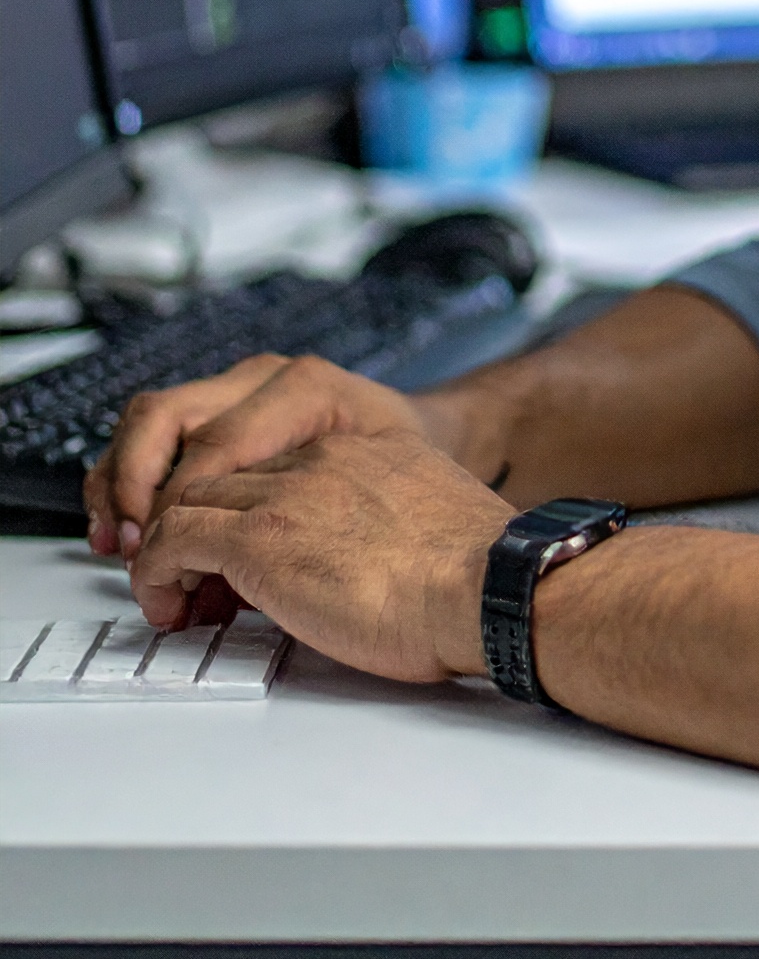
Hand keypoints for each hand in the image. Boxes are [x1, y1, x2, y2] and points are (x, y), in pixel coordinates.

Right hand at [85, 353, 422, 558]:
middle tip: (130, 551)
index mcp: (305, 390)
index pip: (211, 447)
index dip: (174, 515)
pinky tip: (133, 524)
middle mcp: (268, 379)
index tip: (162, 568)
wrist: (440, 467)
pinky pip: (167, 432)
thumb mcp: (370, 497)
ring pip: (153, 419)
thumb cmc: (416, 486)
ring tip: (118, 541)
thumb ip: (289, 527)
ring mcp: (247, 388)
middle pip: (164, 417)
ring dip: (123, 483)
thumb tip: (218, 580)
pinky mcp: (234, 408)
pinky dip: (140, 477)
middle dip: (133, 490)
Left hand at [128, 428, 507, 681]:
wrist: (486, 586)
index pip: (274, 464)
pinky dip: (155, 572)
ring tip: (177, 597)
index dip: (248, 510)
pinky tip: (170, 606)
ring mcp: (287, 493)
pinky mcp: (259, 537)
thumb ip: (385, 523)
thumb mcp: (429, 525)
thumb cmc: (476, 576)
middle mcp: (320, 459)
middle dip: (199, 526)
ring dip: (169, 550)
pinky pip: (170, 539)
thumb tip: (364, 566)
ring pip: (187, 500)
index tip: (246, 554)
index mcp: (364, 451)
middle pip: (223, 475)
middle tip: (200, 580)